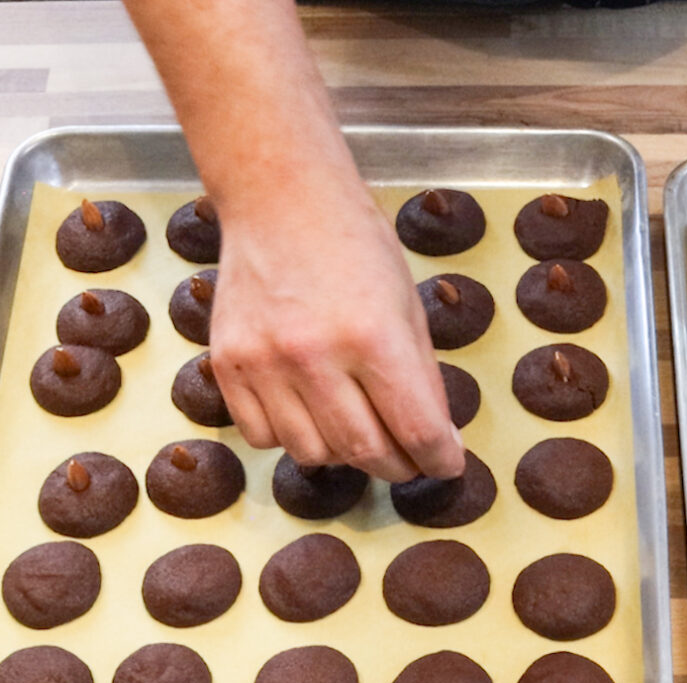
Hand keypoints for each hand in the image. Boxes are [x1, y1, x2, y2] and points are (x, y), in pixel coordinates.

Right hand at [208, 183, 464, 482]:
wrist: (281, 199)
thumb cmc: (356, 248)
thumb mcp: (408, 308)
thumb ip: (422, 380)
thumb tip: (438, 442)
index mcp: (373, 337)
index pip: (417, 431)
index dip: (439, 460)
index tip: (447, 465)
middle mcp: (314, 355)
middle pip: (365, 453)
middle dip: (398, 466)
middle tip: (409, 458)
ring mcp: (264, 362)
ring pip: (312, 454)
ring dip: (344, 456)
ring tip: (359, 429)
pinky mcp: (227, 364)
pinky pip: (262, 437)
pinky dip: (293, 438)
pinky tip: (311, 412)